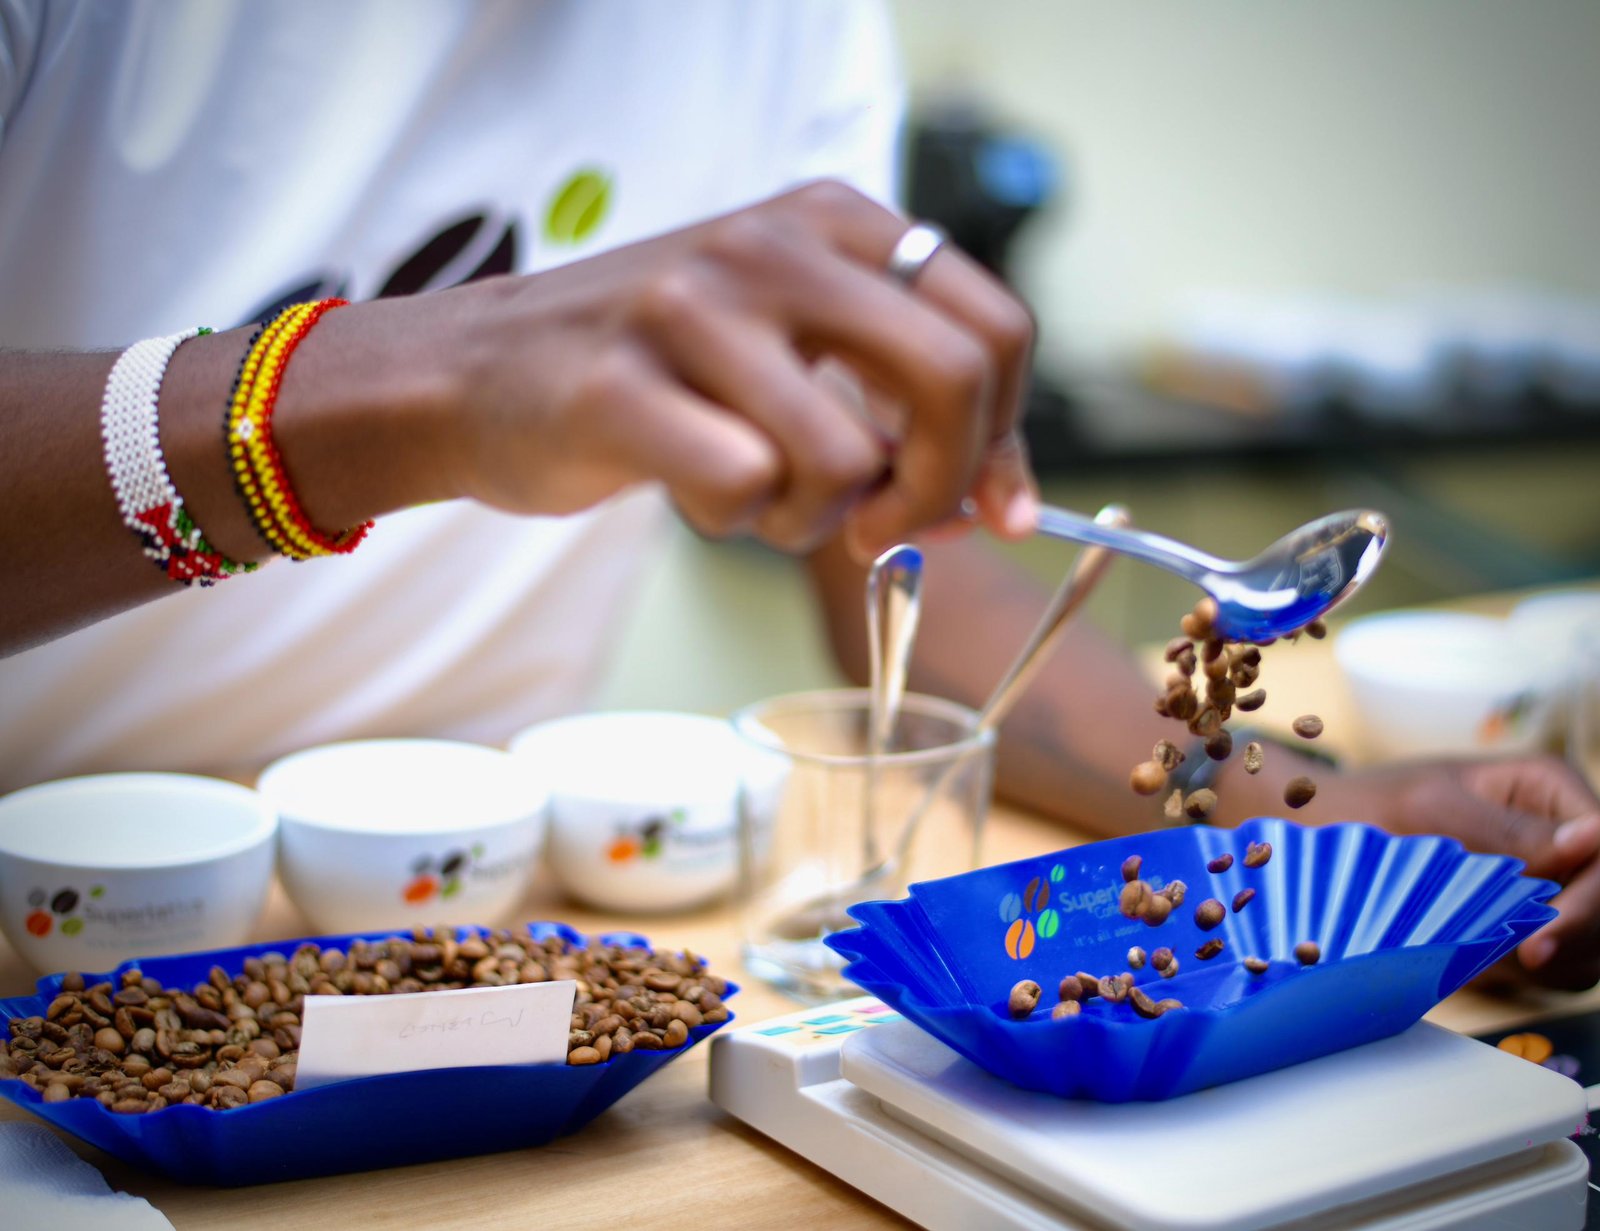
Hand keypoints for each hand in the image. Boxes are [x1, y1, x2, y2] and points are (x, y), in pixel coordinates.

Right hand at [367, 181, 1037, 555]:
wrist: (478, 371)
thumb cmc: (658, 370)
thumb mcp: (795, 346)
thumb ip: (901, 406)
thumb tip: (1008, 507)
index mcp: (832, 220)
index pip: (994, 327)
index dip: (1006, 437)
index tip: (982, 505)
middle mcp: (774, 244)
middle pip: (953, 379)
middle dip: (938, 486)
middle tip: (882, 525)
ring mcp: (693, 307)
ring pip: (846, 459)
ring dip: (813, 517)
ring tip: (758, 493)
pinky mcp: (621, 384)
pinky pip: (744, 487)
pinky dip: (735, 521)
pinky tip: (697, 490)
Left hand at [1336, 757, 1599, 989]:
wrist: (1329, 836)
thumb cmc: (1374, 806)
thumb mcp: (1433, 808)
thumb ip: (1509, 830)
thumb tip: (1592, 837)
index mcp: (1550, 788)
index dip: (1592, 897)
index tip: (1544, 934)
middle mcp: (1567, 838)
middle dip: (1575, 934)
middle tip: (1524, 958)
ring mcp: (1559, 885)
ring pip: (1593, 942)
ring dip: (1557, 960)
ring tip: (1493, 958)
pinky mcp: (1539, 926)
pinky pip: (1562, 965)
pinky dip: (1534, 974)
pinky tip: (1486, 966)